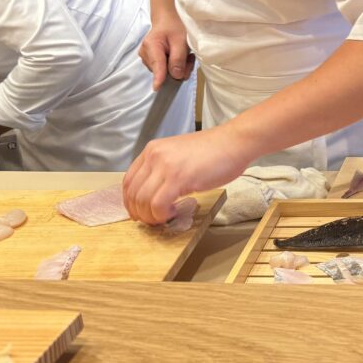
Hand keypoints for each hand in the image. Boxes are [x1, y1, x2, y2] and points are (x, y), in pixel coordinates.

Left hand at [122, 127, 251, 224]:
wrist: (235, 142)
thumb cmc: (215, 150)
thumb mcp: (180, 154)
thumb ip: (165, 168)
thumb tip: (157, 192)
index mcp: (153, 149)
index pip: (128, 181)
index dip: (130, 202)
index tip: (139, 212)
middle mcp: (154, 156)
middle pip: (133, 193)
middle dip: (140, 212)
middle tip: (152, 221)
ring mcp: (165, 166)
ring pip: (143, 201)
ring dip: (151, 216)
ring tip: (165, 218)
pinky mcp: (178, 178)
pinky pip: (158, 204)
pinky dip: (162, 215)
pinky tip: (173, 212)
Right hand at [138, 22, 194, 90]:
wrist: (167, 21)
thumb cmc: (174, 27)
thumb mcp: (181, 41)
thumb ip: (178, 59)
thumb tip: (176, 76)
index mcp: (151, 45)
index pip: (157, 65)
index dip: (159, 77)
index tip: (157, 88)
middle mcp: (145, 54)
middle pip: (163, 71)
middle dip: (179, 68)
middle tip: (189, 57)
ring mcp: (147, 59)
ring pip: (165, 73)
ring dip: (179, 67)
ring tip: (184, 54)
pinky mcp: (151, 62)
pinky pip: (165, 71)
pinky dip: (175, 66)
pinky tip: (178, 57)